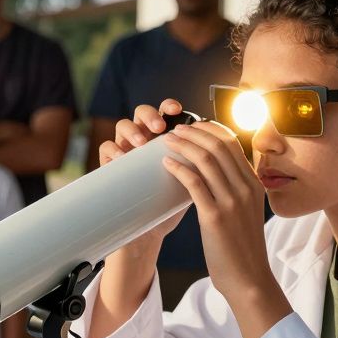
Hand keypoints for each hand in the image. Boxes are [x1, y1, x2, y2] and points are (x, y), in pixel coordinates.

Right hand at [99, 99, 190, 249]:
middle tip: (160, 127)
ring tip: (142, 142)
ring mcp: (126, 152)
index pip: (165, 114)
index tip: (180, 110)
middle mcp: (144, 141)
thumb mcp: (193, 180)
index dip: (170, 107)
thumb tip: (231, 148)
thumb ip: (204, 164)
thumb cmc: (173, 205)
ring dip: (131, 129)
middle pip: (142, 113)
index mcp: (163, 139)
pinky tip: (122, 157)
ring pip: (122, 125)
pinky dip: (112, 149)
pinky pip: (106, 148)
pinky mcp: (110, 166)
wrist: (150, 231)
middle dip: (151, 114)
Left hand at [161, 120, 274, 305]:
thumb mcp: (246, 213)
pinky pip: (194, 183)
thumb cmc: (242, 249)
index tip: (192, 126)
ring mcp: (232, 201)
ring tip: (166, 141)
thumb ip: (236, 192)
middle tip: (175, 130)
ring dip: (183, 145)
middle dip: (193, 132)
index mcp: (255, 184)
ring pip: (205, 160)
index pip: (232, 144)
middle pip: (218, 146)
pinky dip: (178, 169)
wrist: (249, 280)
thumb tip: (215, 174)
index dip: (210, 130)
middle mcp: (246, 188)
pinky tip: (165, 164)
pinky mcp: (215, 217)